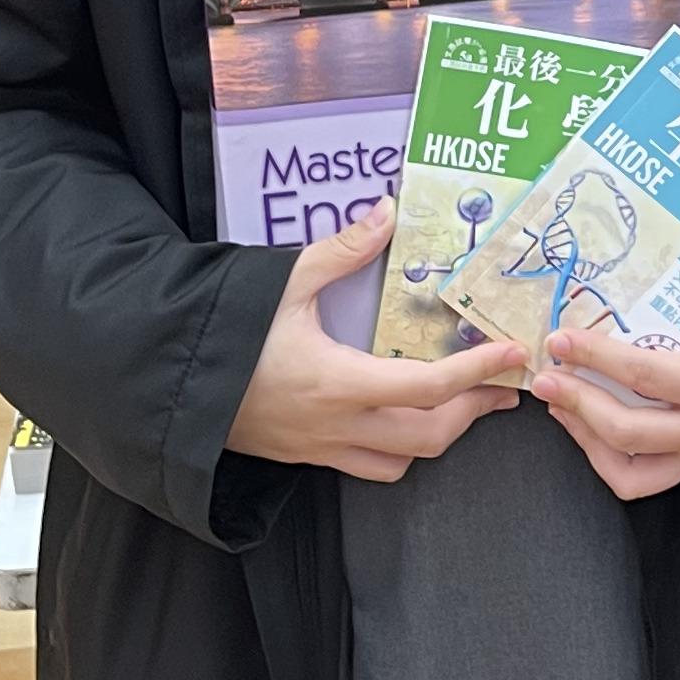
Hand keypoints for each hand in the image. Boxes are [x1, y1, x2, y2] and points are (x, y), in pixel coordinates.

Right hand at [225, 205, 523, 479]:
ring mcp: (321, 448)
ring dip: (442, 435)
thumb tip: (386, 212)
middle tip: (504, 383)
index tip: (511, 353)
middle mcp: (335, 425)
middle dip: (475, 410)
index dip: (478, 371)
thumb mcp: (282, 281)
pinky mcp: (307, 457)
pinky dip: (403, 450)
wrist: (168, 383)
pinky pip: (372, 467)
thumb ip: (341, 249)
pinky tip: (410, 419)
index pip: (428, 387)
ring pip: (403, 461)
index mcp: (337, 382)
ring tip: (467, 402)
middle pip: (430, 436)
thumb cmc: (224, 332)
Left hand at [527, 309, 679, 501]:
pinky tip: (591, 428)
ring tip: (561, 406)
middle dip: (576, 402)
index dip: (595, 357)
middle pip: (626, 430)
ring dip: (585, 438)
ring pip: (629, 470)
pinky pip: (646, 478)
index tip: (561, 340)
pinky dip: (609, 457)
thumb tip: (622, 284)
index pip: (644, 375)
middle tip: (545, 376)